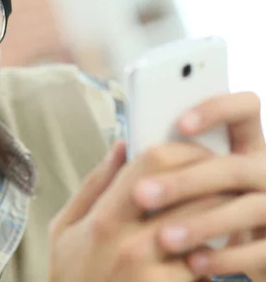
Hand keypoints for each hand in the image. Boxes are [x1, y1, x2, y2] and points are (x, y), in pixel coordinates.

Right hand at [49, 140, 219, 281]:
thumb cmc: (72, 276)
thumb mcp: (65, 228)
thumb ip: (94, 185)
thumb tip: (121, 145)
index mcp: (104, 218)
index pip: (155, 162)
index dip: (184, 150)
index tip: (196, 151)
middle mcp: (130, 244)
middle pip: (195, 194)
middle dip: (215, 184)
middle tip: (220, 182)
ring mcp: (154, 274)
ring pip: (208, 230)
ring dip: (218, 219)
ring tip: (214, 217)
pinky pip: (207, 268)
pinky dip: (210, 258)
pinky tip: (200, 256)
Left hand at [132, 92, 265, 279]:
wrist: (219, 263)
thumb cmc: (186, 216)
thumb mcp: (172, 188)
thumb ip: (151, 167)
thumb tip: (121, 146)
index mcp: (240, 147)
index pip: (244, 110)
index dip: (218, 110)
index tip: (180, 124)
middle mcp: (262, 172)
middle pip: (233, 167)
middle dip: (186, 182)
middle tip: (142, 195)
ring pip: (248, 207)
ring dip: (203, 223)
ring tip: (163, 238)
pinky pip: (261, 250)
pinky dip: (226, 258)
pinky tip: (193, 264)